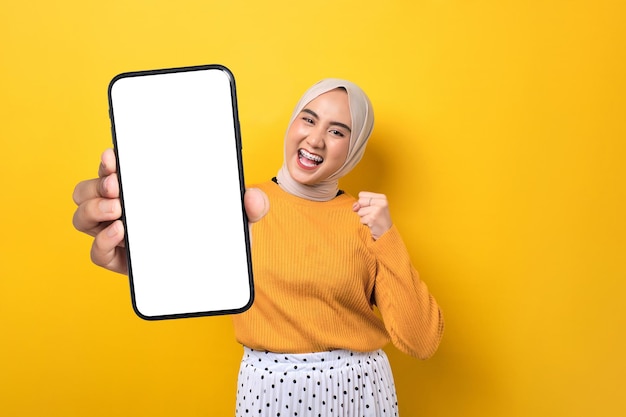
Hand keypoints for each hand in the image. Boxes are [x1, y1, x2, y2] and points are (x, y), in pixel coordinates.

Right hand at [72, 148, 268, 274]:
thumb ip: (252, 205)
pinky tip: (120, 233)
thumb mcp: (238, 217)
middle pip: (90, 189)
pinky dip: (102, 242)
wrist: (221, 273)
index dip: (109, 160)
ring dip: (93, 209)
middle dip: (97, 183)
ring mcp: (122, 236)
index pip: (117, 168)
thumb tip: (253, 196)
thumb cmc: (219, 236)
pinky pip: (97, 253)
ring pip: (84, 216)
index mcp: (147, 189)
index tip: (114, 155)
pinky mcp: (123, 262)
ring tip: (117, 210)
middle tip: (117, 186)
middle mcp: (127, 209)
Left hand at [352, 191, 392, 239]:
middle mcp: (381, 202)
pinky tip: (372, 223)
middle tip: (372, 214)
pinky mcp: (372, 218)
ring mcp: (377, 210)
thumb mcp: (372, 207)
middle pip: (360, 201)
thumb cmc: (378, 218)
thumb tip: (355, 207)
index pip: (361, 194)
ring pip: (359, 211)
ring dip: (364, 216)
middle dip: (363, 209)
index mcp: (382, 197)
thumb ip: (361, 203)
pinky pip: (361, 219)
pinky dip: (365, 222)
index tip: (372, 207)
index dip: (363, 202)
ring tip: (372, 218)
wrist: (386, 232)